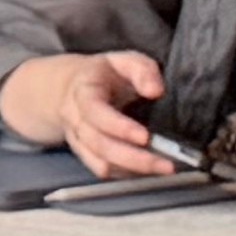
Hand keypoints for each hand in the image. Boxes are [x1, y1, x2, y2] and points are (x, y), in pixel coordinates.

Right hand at [0, 50, 172, 176]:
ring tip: (164, 169)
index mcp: (84, 92)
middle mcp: (76, 118)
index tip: (145, 137)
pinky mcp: (85, 153)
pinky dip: (125, 174)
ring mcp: (78, 139)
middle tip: (166, 165)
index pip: (95, 112)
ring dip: (132, 169)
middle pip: (98, 144)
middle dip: (133, 158)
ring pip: (99, 162)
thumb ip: (142, 71)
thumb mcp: (124, 61)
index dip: (118, 127)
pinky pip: (101, 169)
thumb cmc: (105, 74)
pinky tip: (147, 171)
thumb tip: (155, 91)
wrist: (69, 88)